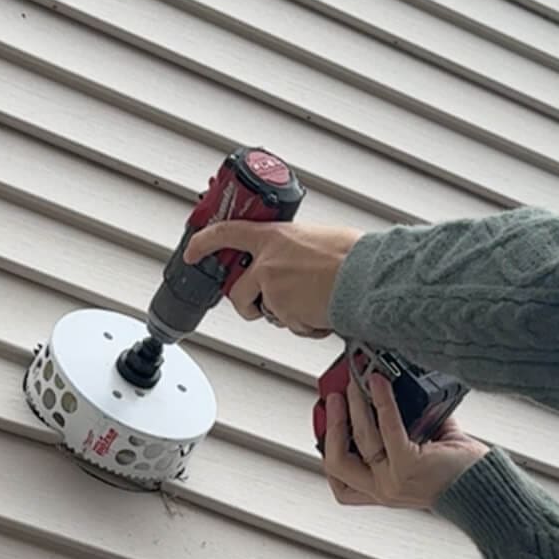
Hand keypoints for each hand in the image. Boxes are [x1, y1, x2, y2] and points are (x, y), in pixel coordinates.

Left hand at [183, 220, 361, 335]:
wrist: (366, 276)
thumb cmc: (351, 254)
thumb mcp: (316, 237)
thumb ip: (294, 248)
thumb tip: (296, 258)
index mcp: (273, 236)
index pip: (225, 233)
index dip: (203, 242)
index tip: (192, 251)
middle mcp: (267, 263)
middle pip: (238, 292)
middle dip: (248, 304)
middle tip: (263, 305)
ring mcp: (273, 290)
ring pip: (269, 313)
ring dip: (286, 314)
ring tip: (313, 301)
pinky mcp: (285, 313)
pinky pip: (292, 326)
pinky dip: (307, 325)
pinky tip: (323, 310)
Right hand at [324, 372, 487, 508]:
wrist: (488, 489)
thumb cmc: (462, 472)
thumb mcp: (423, 451)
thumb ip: (406, 430)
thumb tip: (396, 391)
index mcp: (383, 491)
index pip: (340, 483)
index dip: (328, 452)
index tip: (326, 422)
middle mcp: (383, 491)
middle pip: (337, 462)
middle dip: (331, 426)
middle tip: (333, 398)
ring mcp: (393, 481)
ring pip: (361, 440)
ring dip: (356, 407)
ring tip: (356, 382)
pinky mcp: (409, 467)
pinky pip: (388, 429)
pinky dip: (382, 402)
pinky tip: (381, 383)